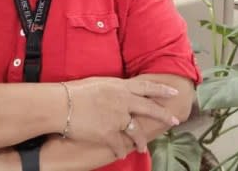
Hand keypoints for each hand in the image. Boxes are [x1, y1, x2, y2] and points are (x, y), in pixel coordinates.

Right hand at [63, 77, 179, 157]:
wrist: (62, 104)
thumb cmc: (76, 91)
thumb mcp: (100, 83)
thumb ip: (114, 87)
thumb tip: (121, 89)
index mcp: (121, 87)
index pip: (147, 87)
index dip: (162, 89)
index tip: (174, 92)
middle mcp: (123, 102)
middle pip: (149, 109)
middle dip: (164, 115)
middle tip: (175, 121)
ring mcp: (117, 118)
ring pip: (136, 131)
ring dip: (141, 140)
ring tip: (144, 147)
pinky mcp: (108, 133)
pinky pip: (119, 145)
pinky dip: (121, 151)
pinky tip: (122, 154)